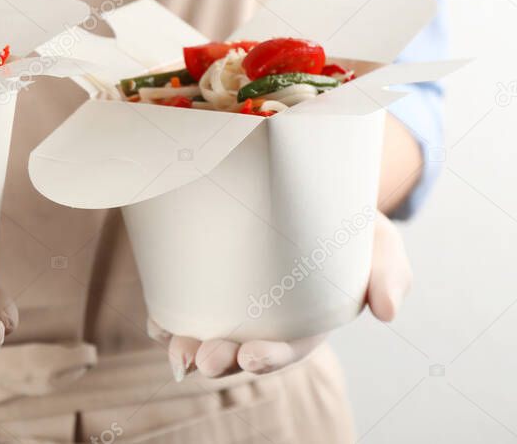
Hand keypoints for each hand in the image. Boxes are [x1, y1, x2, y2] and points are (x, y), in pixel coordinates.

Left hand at [148, 211, 411, 379]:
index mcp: (308, 318)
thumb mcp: (379, 241)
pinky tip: (157, 324)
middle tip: (204, 358)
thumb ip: (389, 272)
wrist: (314, 185)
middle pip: (240, 349)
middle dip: (220, 360)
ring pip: (206, 334)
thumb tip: (388, 312)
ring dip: (188, 348)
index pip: (288, 347)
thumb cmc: (349, 222)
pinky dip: (167, 320)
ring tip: (173, 346)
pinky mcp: (208, 278)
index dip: (270, 357)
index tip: (253, 356)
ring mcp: (233, 300)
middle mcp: (266, 316)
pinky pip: (182, 305)